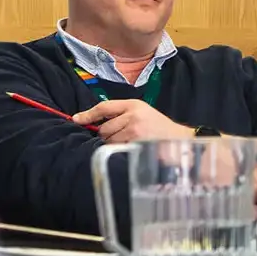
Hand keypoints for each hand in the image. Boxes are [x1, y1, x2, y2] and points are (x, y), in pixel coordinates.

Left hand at [73, 98, 194, 142]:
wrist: (179, 140)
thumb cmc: (159, 128)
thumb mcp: (142, 113)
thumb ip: (122, 115)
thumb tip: (94, 124)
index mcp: (134, 104)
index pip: (104, 107)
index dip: (88, 114)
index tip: (76, 119)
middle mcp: (132, 115)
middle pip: (104, 128)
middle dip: (107, 135)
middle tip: (122, 137)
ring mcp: (133, 129)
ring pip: (108, 140)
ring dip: (113, 144)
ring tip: (129, 143)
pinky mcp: (135, 143)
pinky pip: (116, 148)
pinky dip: (119, 150)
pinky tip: (130, 149)